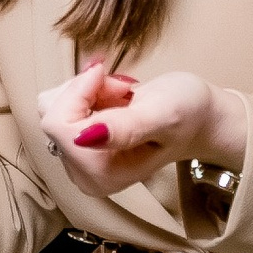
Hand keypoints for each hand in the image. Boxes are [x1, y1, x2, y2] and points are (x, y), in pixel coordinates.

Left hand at [35, 63, 246, 199]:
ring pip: (53, 108)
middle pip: (52, 116)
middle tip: (123, 91)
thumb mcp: (162, 114)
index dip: (80, 91)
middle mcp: (84, 175)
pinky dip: (85, 94)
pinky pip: (60, 108)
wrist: (200, 118)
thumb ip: (126, 127)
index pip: (58, 124)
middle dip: (86, 92)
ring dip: (86, 91)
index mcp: (102, 174)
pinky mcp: (76, 147)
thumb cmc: (188, 115)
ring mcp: (79, 162)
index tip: (110, 78)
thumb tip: (84, 137)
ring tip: (122, 96)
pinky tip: (114, 99)